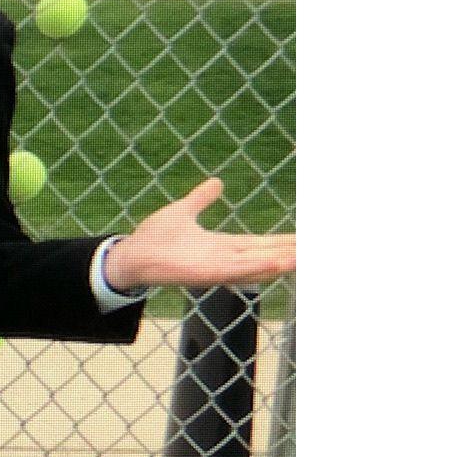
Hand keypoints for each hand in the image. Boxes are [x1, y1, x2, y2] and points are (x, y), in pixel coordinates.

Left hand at [105, 178, 295, 292]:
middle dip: (297, 253)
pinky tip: (282, 262)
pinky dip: (262, 267)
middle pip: (271, 255)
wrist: (131, 255)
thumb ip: (201, 199)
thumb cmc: (153, 239)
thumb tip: (216, 183)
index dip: (288, 242)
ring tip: (313, 255)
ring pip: (262, 265)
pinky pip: (239, 271)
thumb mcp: (184, 212)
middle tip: (326, 249)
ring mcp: (220, 267)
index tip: (310, 239)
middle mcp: (227, 259)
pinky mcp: (208, 273)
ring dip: (288, 260)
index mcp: (225, 246)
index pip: (265, 244)